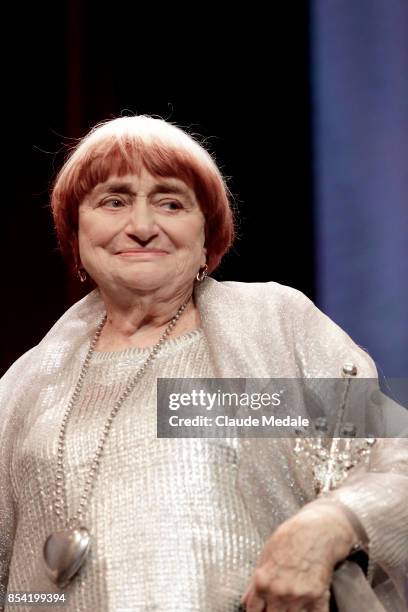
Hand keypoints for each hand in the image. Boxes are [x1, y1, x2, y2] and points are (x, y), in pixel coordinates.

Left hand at [241, 503, 357, 611]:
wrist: (317, 530)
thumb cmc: (289, 539)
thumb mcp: (265, 556)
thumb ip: (254, 583)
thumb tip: (245, 602)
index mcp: (262, 582)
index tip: (262, 609)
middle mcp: (279, 592)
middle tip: (276, 605)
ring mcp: (299, 597)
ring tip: (290, 604)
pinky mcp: (319, 598)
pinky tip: (307, 608)